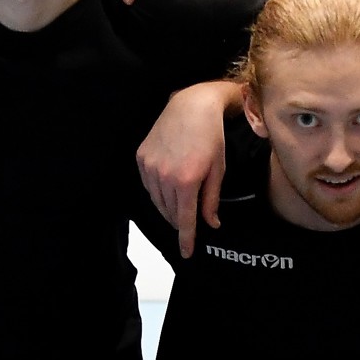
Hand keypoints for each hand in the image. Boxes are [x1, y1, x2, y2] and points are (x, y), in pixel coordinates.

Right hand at [138, 83, 237, 255]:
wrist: (191, 106)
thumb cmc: (212, 137)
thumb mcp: (218, 170)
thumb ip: (211, 200)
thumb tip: (210, 224)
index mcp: (186, 182)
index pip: (184, 220)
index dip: (186, 239)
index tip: (186, 253)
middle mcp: (164, 177)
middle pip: (170, 213)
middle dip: (180, 222)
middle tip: (189, 225)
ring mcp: (149, 167)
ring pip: (157, 201)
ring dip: (168, 209)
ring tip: (179, 208)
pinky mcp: (141, 158)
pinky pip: (148, 186)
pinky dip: (158, 193)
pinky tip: (168, 189)